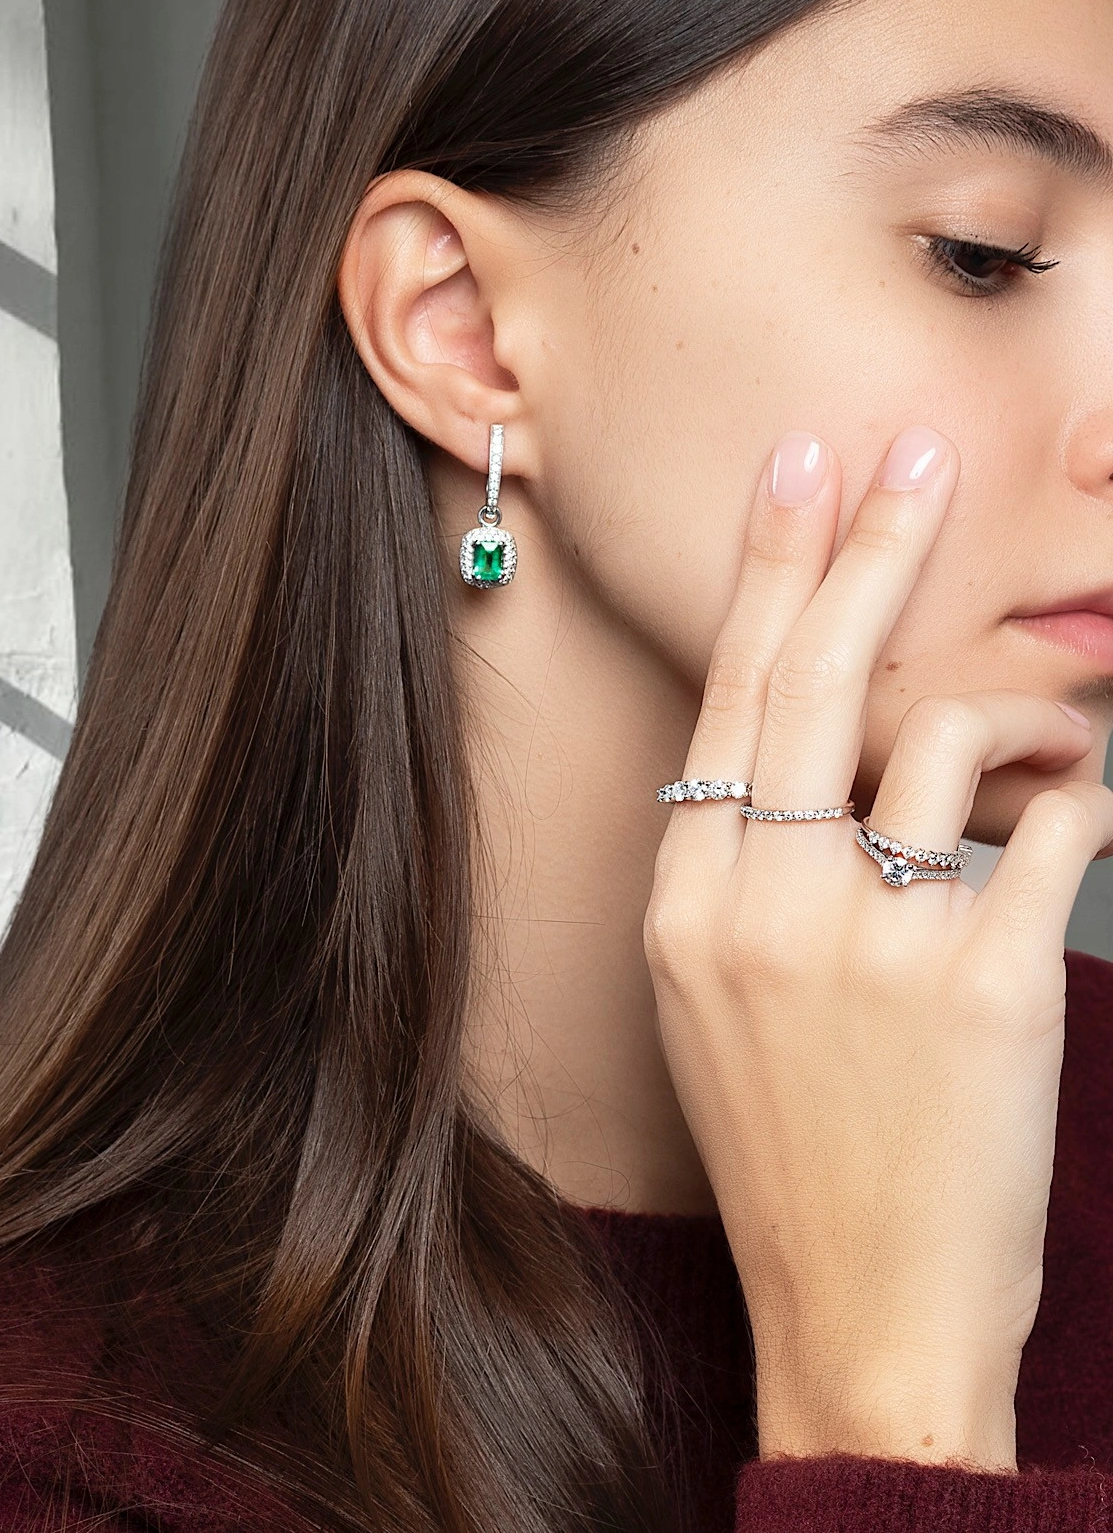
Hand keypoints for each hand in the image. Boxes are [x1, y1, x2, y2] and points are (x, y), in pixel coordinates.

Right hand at [643, 425, 1112, 1471]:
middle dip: (870, 544)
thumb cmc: (792, 1148)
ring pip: (951, 735)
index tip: (801, 475)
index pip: (734, 699)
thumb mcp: (716, 1002)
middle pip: (819, 678)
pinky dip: (1079, 805)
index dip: (772, 573)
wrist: (860, 1311)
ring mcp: (871, 942)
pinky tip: (1078, 824)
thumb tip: (824, 753)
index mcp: (688, 905)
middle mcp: (765, 905)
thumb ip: (745, 871)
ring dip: (1020, 712)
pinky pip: (1052, 829)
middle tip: (914, 449)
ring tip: (1047, 732)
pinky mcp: (985, 983)